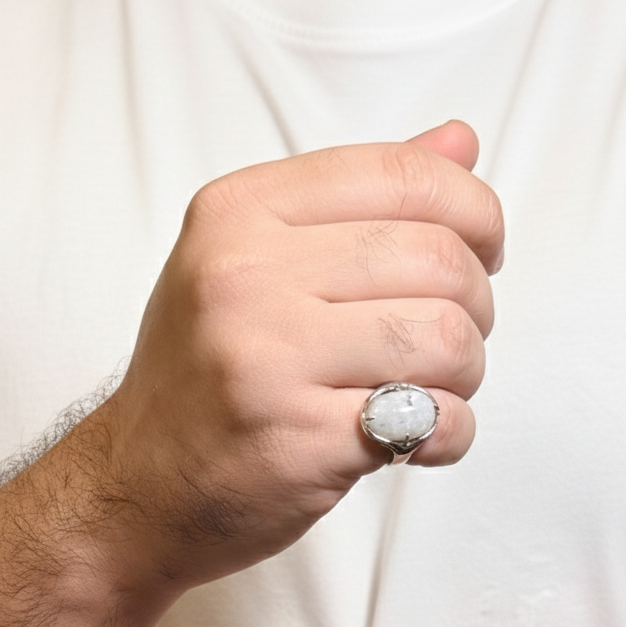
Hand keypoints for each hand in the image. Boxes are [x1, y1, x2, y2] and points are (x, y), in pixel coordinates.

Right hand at [102, 120, 502, 589]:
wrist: (142, 482)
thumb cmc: (210, 370)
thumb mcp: (260, 259)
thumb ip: (362, 201)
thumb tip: (460, 143)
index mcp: (240, 213)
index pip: (402, 176)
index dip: (475, 212)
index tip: (483, 251)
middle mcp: (245, 276)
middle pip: (439, 259)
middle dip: (474, 304)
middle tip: (447, 339)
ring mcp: (267, 360)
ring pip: (446, 337)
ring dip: (465, 373)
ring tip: (429, 389)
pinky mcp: (298, 440)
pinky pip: (432, 419)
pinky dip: (450, 432)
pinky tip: (418, 438)